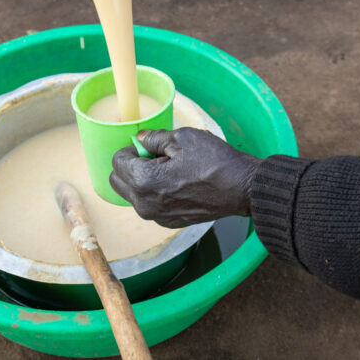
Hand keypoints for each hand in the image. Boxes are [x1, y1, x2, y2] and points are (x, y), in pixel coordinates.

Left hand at [110, 128, 261, 227]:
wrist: (242, 189)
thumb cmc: (215, 162)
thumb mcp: (183, 138)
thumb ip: (154, 138)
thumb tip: (140, 139)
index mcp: (144, 181)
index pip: (117, 161)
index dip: (131, 148)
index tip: (148, 145)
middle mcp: (145, 204)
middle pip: (117, 181)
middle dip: (130, 166)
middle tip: (154, 156)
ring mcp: (157, 216)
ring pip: (132, 195)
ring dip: (141, 180)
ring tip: (169, 170)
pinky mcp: (169, 222)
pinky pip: (150, 205)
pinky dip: (154, 193)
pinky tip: (177, 183)